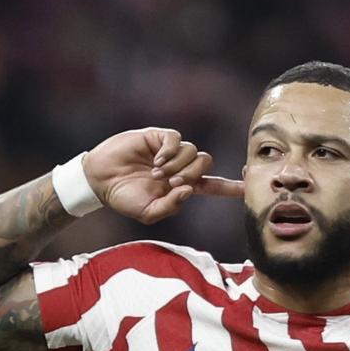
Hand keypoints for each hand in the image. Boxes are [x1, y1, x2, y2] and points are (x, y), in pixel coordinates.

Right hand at [82, 128, 240, 223]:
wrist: (101, 180)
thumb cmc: (124, 199)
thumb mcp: (149, 213)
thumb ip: (171, 206)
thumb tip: (189, 190)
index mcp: (182, 187)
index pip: (212, 186)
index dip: (230, 187)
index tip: (248, 186)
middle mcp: (180, 167)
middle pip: (205, 164)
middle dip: (192, 175)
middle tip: (170, 184)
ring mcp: (170, 151)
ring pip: (193, 152)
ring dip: (178, 166)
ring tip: (157, 175)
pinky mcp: (158, 137)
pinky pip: (176, 139)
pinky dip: (170, 151)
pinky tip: (157, 161)